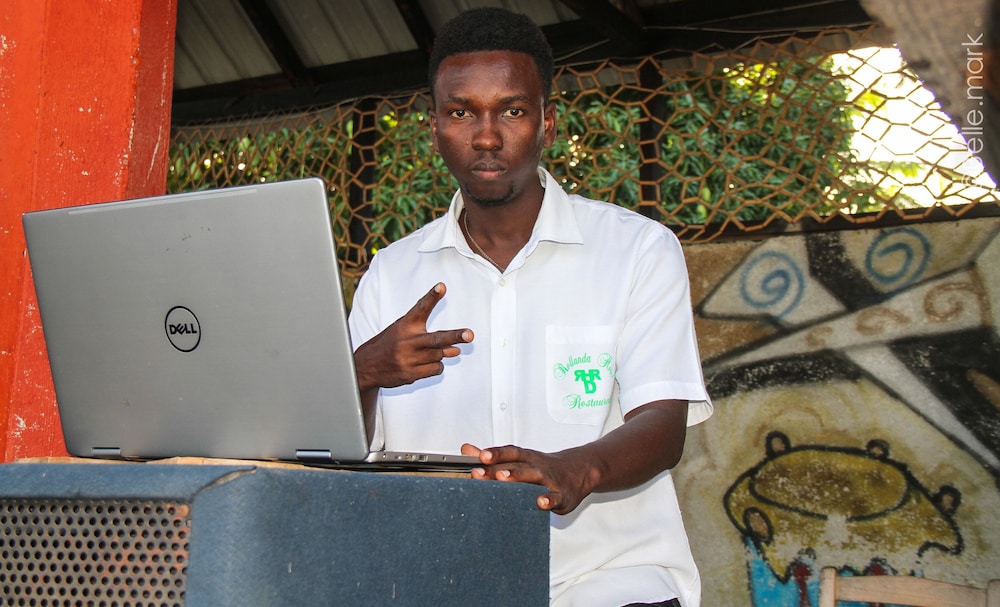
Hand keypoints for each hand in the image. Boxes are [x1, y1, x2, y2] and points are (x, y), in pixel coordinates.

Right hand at [354, 283, 472, 390]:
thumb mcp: (403, 329)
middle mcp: (407, 341)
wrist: (366, 366)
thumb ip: (432, 336)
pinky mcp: (410, 374)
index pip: (420, 308)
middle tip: (469, 335)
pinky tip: (422, 364)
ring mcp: (408, 359)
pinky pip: (435, 369)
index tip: (441, 286)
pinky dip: (435, 366)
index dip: (432, 297)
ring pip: (440, 356)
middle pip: (436, 338)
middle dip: (454, 336)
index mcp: (405, 325)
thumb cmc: (391, 344)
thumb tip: (457, 350)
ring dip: (440, 354)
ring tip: (425, 353)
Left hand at [461, 443, 594, 514]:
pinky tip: (540, 503)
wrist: (578, 470)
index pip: (509, 453)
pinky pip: (556, 497)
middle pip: (517, 465)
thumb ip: (492, 456)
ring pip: (534, 477)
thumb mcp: (519, 458)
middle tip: (480, 471)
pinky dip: (549, 500)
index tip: (479, 456)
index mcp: (526, 458)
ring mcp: (550, 480)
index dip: (494, 453)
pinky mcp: (562, 495)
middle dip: (499, 468)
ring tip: (503, 479)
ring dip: (519, 477)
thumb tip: (466, 449)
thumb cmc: (543, 466)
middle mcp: (536, 466)